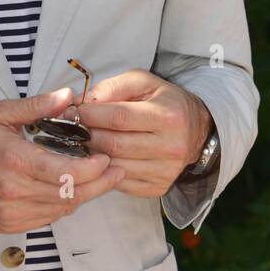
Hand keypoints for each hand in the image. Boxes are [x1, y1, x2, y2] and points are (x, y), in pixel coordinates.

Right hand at [0, 86, 125, 232]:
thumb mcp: (0, 113)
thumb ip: (37, 106)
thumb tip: (69, 95)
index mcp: (14, 161)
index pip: (67, 173)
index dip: (94, 169)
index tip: (107, 158)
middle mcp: (14, 192)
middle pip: (71, 196)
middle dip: (100, 184)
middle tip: (117, 170)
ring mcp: (11, 213)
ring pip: (62, 209)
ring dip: (84, 195)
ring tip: (100, 178)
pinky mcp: (9, 224)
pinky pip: (48, 218)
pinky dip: (64, 204)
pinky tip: (71, 190)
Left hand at [72, 69, 211, 197]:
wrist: (197, 132)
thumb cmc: (165, 103)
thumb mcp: (145, 82)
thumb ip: (114, 86)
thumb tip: (84, 101)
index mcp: (168, 116)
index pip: (119, 117)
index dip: (90, 115)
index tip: (72, 111)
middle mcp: (171, 146)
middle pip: (114, 145)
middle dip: (86, 135)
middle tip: (72, 128)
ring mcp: (165, 171)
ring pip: (114, 166)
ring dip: (91, 155)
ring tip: (82, 142)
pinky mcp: (157, 188)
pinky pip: (120, 183)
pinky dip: (104, 171)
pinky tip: (99, 158)